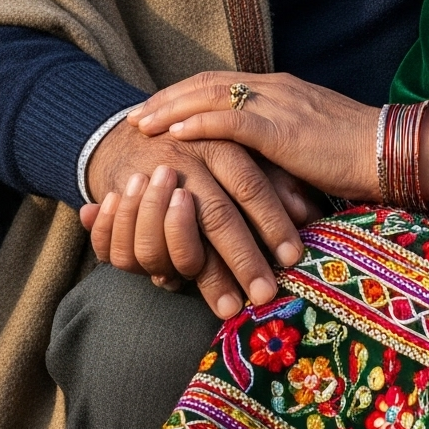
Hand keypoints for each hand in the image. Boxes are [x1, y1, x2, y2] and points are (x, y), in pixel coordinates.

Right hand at [78, 113, 312, 318]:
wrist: (138, 122)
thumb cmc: (203, 141)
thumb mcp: (239, 147)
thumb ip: (273, 178)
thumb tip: (308, 213)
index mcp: (218, 142)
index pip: (250, 185)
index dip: (272, 222)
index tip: (293, 258)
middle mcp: (183, 161)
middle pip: (216, 215)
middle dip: (244, 260)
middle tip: (266, 294)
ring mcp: (148, 184)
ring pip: (177, 236)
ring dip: (206, 275)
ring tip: (229, 306)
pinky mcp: (120, 202)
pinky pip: (132, 244)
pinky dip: (156, 267)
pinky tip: (183, 288)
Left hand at [135, 72, 428, 207]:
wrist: (394, 154)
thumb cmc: (358, 159)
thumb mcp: (310, 147)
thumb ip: (279, 149)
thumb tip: (252, 172)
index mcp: (280, 90)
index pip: (220, 84)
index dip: (183, 95)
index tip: (154, 109)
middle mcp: (274, 88)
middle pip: (206, 84)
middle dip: (166, 98)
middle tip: (133, 116)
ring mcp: (279, 104)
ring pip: (210, 95)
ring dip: (170, 108)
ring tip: (140, 124)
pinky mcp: (284, 128)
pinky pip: (231, 119)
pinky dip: (198, 122)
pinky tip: (173, 132)